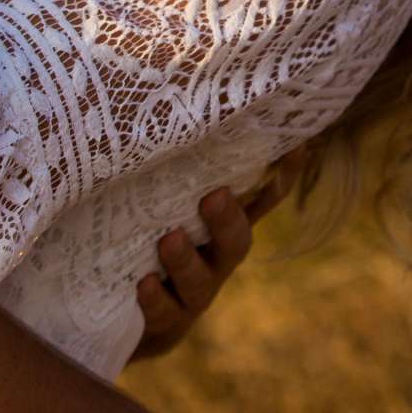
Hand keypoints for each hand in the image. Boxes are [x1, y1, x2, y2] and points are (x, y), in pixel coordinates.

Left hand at [128, 147, 306, 362]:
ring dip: (186, 260)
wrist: (114, 318)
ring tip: (168, 240)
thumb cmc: (135, 240)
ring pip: (201, 279)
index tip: (297, 143)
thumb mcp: (155, 202)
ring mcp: (194, 293)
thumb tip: (159, 88)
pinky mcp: (166, 324)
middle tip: (213, 196)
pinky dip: (155, 298)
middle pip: (237, 240)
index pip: (260, 197)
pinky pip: (166, 313)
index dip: (283, 174)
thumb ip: (165, 163)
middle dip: (228, 219)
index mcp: (219, 226)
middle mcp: (214, 258)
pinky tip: (143, 284)